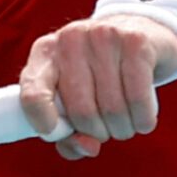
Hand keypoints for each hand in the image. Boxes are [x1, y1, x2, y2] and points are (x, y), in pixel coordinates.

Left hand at [19, 14, 176, 158]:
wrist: (140, 29)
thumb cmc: (101, 73)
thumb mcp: (76, 96)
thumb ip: (71, 134)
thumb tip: (87, 147)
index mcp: (45, 53)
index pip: (32, 94)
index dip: (44, 123)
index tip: (61, 134)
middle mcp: (70, 39)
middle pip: (81, 111)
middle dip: (99, 133)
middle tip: (107, 128)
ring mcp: (103, 36)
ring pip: (113, 109)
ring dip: (123, 129)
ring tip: (126, 121)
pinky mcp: (135, 42)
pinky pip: (138, 98)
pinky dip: (144, 119)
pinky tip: (143, 118)